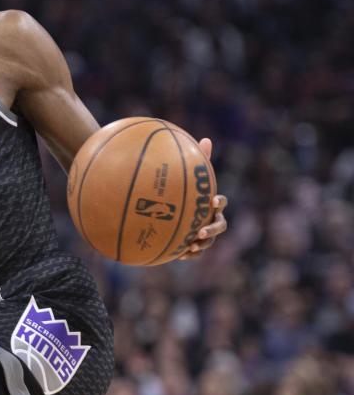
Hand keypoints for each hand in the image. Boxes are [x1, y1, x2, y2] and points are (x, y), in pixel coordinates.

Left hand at [180, 138, 228, 259]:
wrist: (173, 214)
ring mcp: (205, 234)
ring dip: (202, 245)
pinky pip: (195, 253)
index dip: (219, 202)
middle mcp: (211, 219)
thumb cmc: (186, 192)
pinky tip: (179, 255)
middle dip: (212, 229)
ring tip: (190, 246)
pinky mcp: (193, 245)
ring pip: (208, 242)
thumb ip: (198, 161)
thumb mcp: (190, 178)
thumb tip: (205, 138)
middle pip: (220, 226)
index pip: (221, 202)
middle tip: (201, 231)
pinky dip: (189, 254)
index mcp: (212, 204)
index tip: (212, 201)